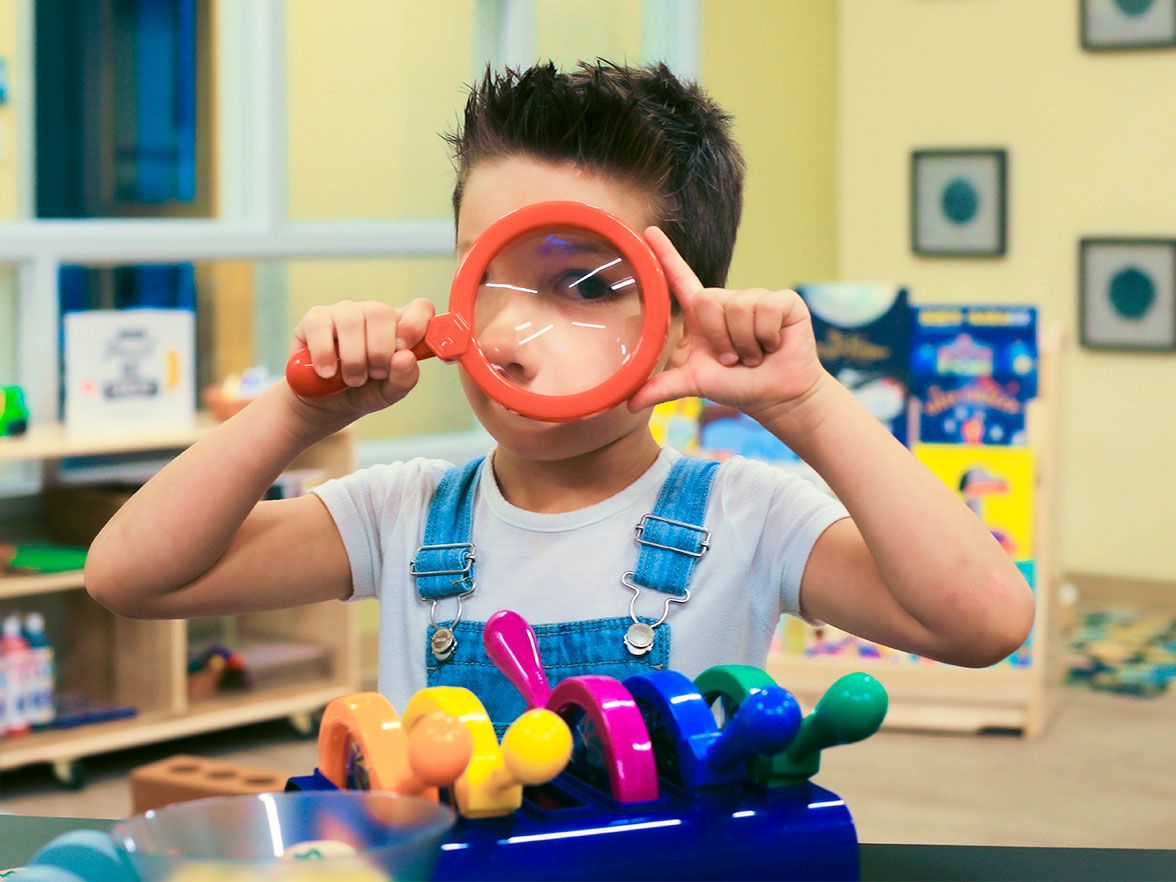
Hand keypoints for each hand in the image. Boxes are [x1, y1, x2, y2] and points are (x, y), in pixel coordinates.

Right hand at [286, 298, 434, 429]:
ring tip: (352, 379)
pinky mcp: (315, 320)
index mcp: (398, 327)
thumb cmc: (364, 391)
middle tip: (373, 375)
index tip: (404, 350)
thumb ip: (405, 377)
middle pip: (381, 313)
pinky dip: (325, 354)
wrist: (327, 404)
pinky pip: (320, 326)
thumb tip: (406, 357)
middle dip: (379, 352)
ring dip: (353, 357)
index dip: (415, 325)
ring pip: (351, 320)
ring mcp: (343, 313)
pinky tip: (328, 372)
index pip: (419, 308)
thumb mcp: (390, 393)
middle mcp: (372, 313)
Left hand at [628, 228, 827, 425]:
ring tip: (754, 355)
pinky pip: (764, 309)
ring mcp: (756, 298)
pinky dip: (766, 336)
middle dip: (720, 338)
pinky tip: (774, 345)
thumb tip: (628, 403)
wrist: (777, 397)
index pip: (680, 279)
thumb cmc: (737, 387)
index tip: (648, 232)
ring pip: (738, 308)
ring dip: (744, 342)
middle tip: (733, 358)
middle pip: (709, 300)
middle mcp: (728, 302)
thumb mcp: (695, 384)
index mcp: (703, 316)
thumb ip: (662, 387)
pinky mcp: (783, 301)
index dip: (666, 256)